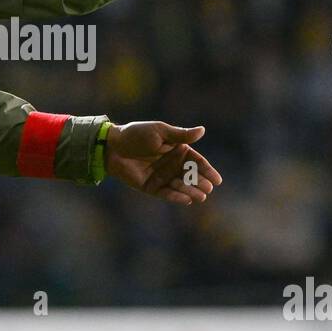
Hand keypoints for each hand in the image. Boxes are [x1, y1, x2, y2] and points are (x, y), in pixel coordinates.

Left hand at [104, 122, 221, 205]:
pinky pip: (166, 193)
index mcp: (176, 150)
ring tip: (201, 196)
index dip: (207, 171)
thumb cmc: (136, 135)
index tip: (218, 180)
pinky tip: (187, 200)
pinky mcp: (151, 187)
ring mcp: (162, 177)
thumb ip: (181, 135)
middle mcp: (171, 165)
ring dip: (191, 192)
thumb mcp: (160, 132)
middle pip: (190, 176)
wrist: (113, 147)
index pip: (196, 162)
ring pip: (180, 186)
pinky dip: (176, 197)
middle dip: (200, 183)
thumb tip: (202, 130)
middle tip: (208, 189)